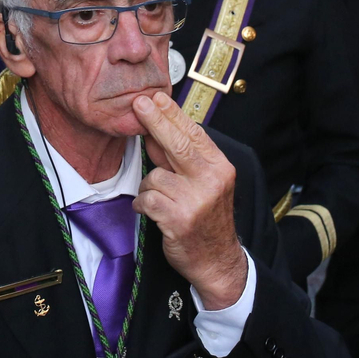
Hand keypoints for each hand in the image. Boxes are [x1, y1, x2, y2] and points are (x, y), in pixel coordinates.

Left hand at [132, 92, 248, 310]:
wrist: (217, 260)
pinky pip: (147, 198)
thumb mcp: (204, 183)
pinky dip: (143, 204)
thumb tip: (156, 129)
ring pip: (155, 176)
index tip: (155, 97)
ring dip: (149, 187)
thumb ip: (181, 159)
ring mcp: (196, 200)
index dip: (172, 114)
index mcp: (220, 167)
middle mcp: (212, 180)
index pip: (194, 133)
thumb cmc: (206, 217)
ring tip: (160, 200)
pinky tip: (153, 212)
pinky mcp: (179, 219)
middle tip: (138, 103)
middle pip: (178, 144)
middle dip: (154, 121)